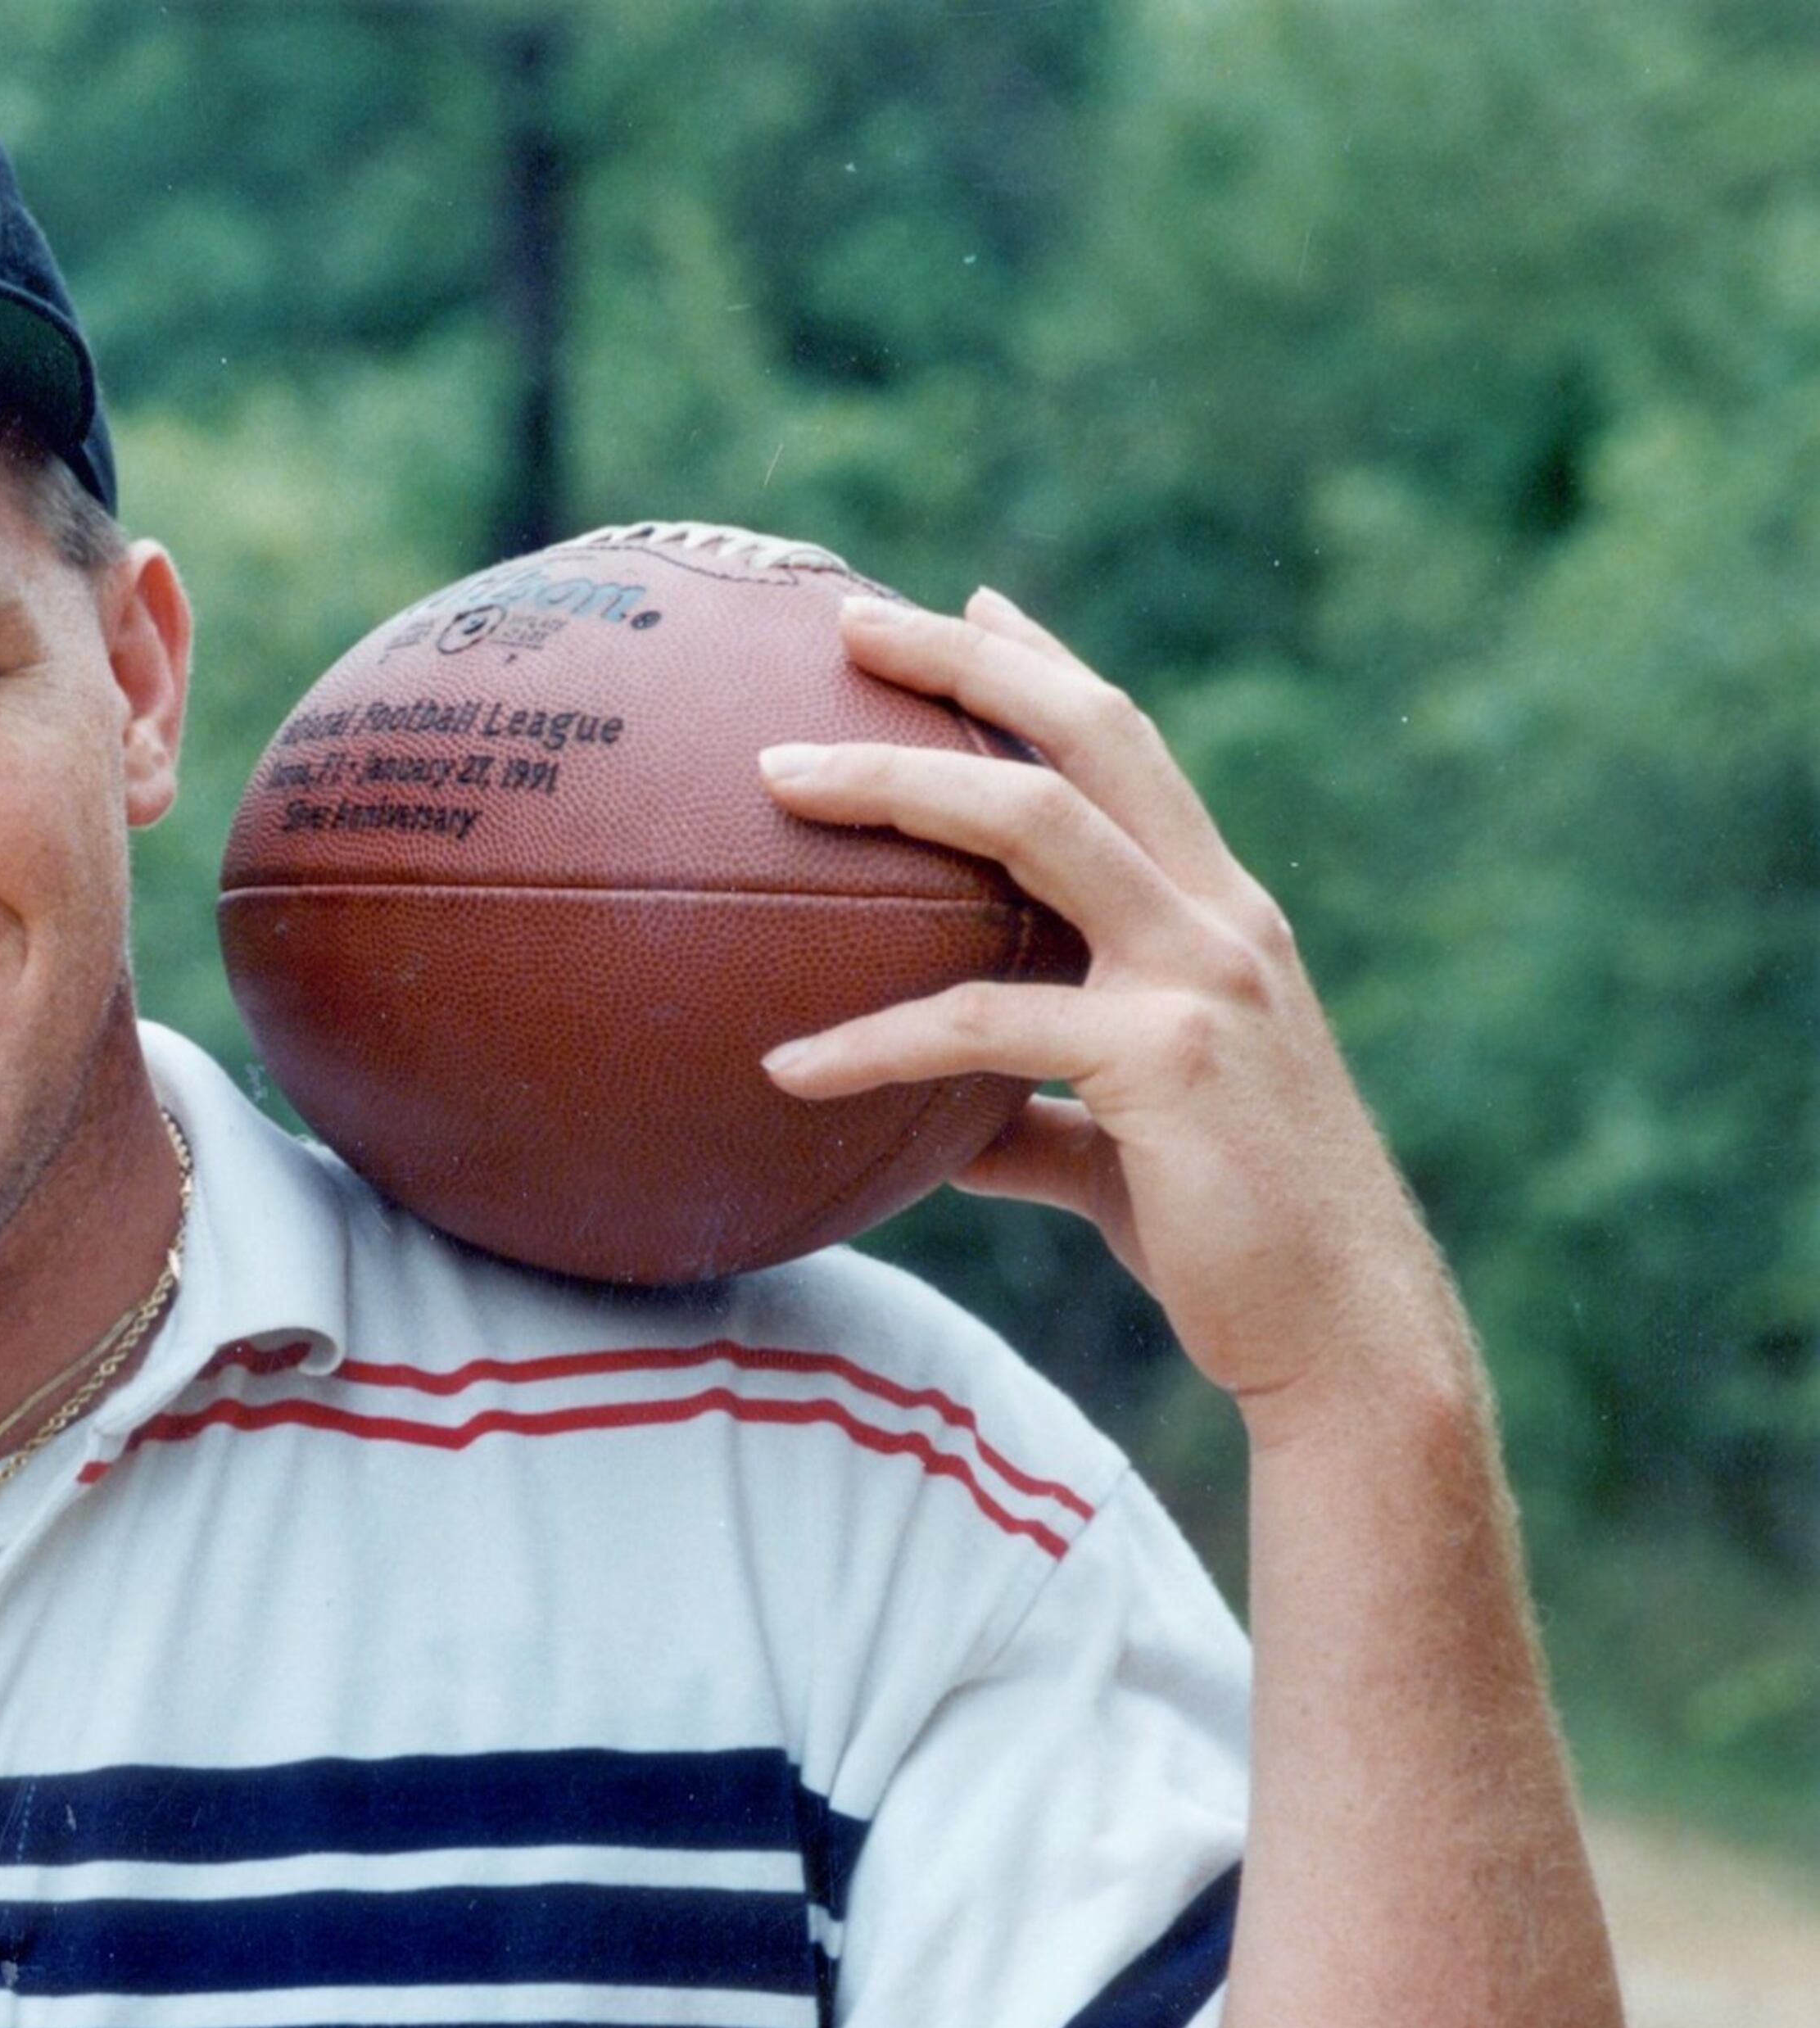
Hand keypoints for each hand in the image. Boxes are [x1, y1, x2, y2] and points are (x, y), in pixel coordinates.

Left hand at [759, 589, 1457, 1437]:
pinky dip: (870, 1042)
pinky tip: (782, 1070)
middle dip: (963, 665)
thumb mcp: (1119, 1150)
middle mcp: (1220, 920)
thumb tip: (931, 1126)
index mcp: (1217, 919)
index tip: (964, 605)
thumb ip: (1028, 1118)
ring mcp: (1201, 980)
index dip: (1045, 668)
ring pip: (1032, 828)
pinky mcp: (1166, 1064)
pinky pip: (980, 1026)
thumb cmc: (1231, 1243)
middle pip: (1084, 739)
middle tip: (847, 622)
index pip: (1127, 751)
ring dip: (895, 786)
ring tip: (772, 779)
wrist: (1339, 1337)